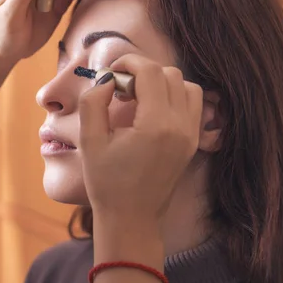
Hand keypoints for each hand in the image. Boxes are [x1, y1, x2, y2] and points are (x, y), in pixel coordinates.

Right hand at [78, 55, 202, 228]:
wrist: (131, 219)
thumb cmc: (106, 183)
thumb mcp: (90, 141)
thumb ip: (93, 102)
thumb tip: (107, 80)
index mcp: (156, 125)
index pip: (151, 72)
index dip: (128, 63)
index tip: (111, 74)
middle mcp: (180, 127)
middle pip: (170, 74)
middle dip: (142, 72)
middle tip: (120, 90)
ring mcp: (191, 135)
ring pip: (186, 85)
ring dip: (161, 82)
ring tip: (137, 99)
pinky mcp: (193, 143)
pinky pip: (192, 104)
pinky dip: (173, 97)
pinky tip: (151, 110)